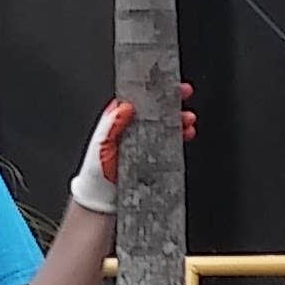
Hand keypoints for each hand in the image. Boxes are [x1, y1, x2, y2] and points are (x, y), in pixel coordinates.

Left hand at [70, 82, 197, 214]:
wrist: (103, 201)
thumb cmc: (97, 174)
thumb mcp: (101, 145)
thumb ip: (111, 124)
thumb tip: (124, 105)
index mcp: (117, 122)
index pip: (138, 99)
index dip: (153, 89)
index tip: (167, 83)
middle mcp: (132, 130)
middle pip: (156, 110)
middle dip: (172, 101)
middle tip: (185, 94)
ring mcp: (143, 143)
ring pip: (165, 125)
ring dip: (178, 119)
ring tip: (188, 119)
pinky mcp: (153, 157)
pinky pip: (169, 142)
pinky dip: (180, 137)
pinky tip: (186, 134)